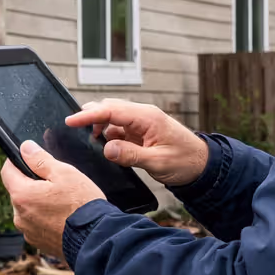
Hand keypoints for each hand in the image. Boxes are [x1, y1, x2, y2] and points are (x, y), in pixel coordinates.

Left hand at [0, 140, 105, 259]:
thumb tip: (25, 148)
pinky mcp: (38, 242)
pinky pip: (37, 224)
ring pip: (28, 209)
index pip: (7, 172)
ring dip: (39, 203)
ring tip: (62, 202)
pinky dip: (46, 219)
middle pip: (19, 191)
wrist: (96, 239)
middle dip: (32, 184)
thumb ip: (40, 159)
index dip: (16, 161)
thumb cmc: (82, 205)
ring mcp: (28, 231)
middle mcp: (19, 215)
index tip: (29, 159)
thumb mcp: (64, 173)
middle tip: (55, 183)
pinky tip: (63, 217)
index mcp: (22, 195)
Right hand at [65, 99, 209, 186]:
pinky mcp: (141, 132)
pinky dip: (108, 135)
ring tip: (89, 142)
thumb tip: (106, 148)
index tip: (71, 120)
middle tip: (73, 129)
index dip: (89, 115)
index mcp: (147, 117)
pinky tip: (104, 146)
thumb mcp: (158, 162)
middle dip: (90, 117)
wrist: (203, 166)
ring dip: (100, 127)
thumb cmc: (186, 161)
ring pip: (113, 118)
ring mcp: (142, 123)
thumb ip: (131, 155)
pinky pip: (119, 129)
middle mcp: (143, 115)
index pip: (111, 110)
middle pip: (109, 108)